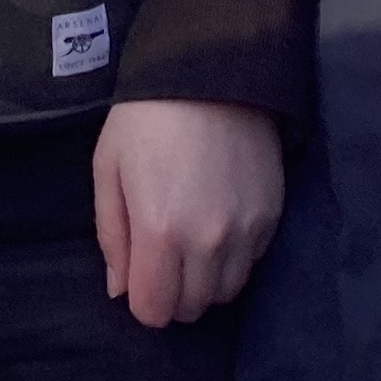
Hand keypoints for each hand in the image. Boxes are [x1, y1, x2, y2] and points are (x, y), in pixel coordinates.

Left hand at [91, 99, 281, 328]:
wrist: (210, 69)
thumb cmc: (147, 117)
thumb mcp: (108, 168)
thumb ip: (112, 235)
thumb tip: (120, 289)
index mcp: (160, 231)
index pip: (154, 311)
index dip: (142, 299)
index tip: (139, 272)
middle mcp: (207, 241)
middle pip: (192, 308)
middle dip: (173, 293)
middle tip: (163, 256)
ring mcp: (245, 230)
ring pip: (226, 293)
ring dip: (205, 280)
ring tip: (192, 242)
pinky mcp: (272, 215)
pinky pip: (251, 263)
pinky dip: (234, 258)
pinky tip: (219, 223)